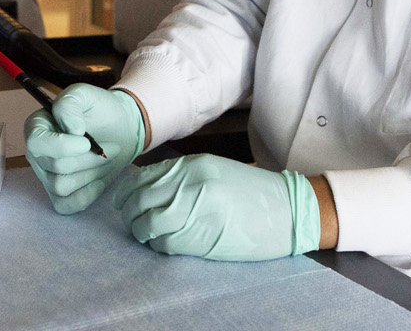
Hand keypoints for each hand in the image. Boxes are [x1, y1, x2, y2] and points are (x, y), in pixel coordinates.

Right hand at [24, 85, 144, 213]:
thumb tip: (72, 130)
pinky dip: (86, 196)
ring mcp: (47, 176)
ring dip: (91, 174)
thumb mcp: (85, 94)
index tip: (88, 141)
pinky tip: (99, 182)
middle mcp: (38, 154)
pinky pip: (65, 206)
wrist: (120, 127)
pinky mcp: (61, 194)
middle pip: (56, 166)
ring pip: (62, 186)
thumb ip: (70, 104)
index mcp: (37, 127)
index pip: (36, 143)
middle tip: (111, 147)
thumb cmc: (99, 109)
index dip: (62, 146)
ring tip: (107, 159)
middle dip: (89, 158)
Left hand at [111, 154, 320, 260]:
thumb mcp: (215, 170)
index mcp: (192, 166)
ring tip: (146, 233)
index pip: (143, 177)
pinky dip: (158, 245)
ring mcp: (195, 211)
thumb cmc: (252, 191)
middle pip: (140, 199)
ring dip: (141, 231)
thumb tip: (148, 186)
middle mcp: (189, 185)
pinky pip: (165, 243)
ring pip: (148, 223)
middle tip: (132, 219)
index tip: (123, 201)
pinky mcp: (202, 237)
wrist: (287, 210)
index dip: (127, 192)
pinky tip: (163, 243)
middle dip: (130, 213)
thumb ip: (182, 176)